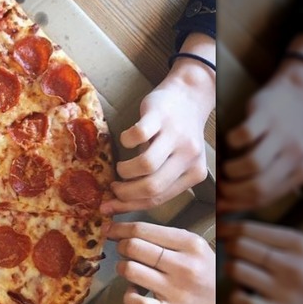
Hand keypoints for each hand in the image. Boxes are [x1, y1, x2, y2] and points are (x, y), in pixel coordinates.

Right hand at [102, 34, 214, 214]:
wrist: (188, 96)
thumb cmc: (176, 134)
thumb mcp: (175, 161)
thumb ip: (155, 180)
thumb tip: (119, 202)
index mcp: (194, 173)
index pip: (159, 199)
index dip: (129, 206)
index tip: (108, 206)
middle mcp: (189, 156)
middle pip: (152, 187)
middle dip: (126, 193)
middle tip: (113, 187)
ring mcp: (175, 135)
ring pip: (145, 165)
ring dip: (125, 170)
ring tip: (120, 167)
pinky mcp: (160, 117)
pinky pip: (137, 136)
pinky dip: (125, 141)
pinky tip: (125, 141)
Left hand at [106, 221, 215, 303]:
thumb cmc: (203, 272)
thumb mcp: (193, 247)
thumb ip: (164, 237)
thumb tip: (125, 229)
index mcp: (189, 244)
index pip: (142, 229)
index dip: (119, 228)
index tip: (109, 229)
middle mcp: (184, 266)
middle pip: (132, 246)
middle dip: (120, 246)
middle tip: (122, 249)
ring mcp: (177, 290)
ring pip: (129, 270)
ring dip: (121, 268)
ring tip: (129, 269)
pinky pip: (135, 302)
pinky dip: (128, 295)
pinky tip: (135, 291)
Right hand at [219, 35, 302, 211]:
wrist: (294, 96)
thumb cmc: (279, 135)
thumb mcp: (279, 162)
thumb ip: (258, 184)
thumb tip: (225, 208)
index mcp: (300, 173)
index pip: (264, 199)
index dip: (236, 204)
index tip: (219, 204)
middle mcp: (296, 156)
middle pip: (258, 187)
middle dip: (231, 192)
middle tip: (218, 188)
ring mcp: (283, 136)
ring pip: (252, 166)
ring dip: (230, 171)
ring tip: (224, 169)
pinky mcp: (267, 116)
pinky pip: (244, 137)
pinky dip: (231, 143)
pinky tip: (228, 142)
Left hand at [219, 220, 302, 303]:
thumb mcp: (297, 247)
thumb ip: (266, 236)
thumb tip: (223, 226)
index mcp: (296, 244)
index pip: (247, 229)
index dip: (226, 229)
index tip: (221, 232)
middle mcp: (292, 266)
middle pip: (238, 246)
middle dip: (229, 248)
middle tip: (233, 254)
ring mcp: (285, 290)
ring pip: (236, 269)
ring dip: (230, 270)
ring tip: (239, 273)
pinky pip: (241, 300)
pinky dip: (235, 296)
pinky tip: (243, 293)